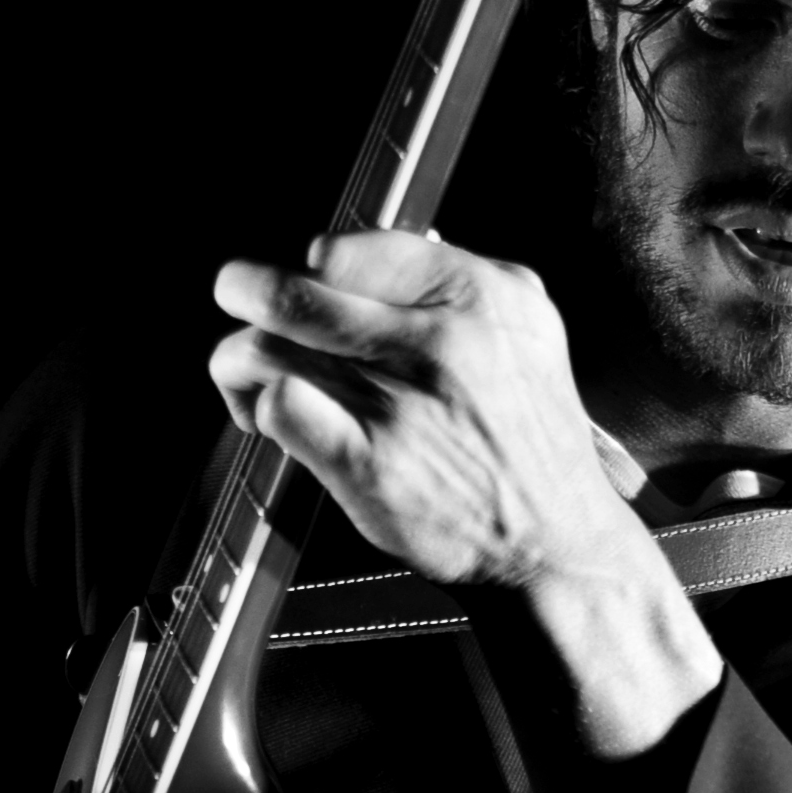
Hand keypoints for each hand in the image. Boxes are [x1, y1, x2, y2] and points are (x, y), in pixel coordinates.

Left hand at [210, 231, 721, 759]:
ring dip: (241, 360)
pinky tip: (273, 422)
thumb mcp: (526, 334)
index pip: (352, 247)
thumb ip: (459, 282)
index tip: (314, 280)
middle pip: (292, 290)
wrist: (554, 545)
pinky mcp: (369, 464)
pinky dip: (259, 409)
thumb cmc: (533, 445)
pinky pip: (278, 406)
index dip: (316, 262)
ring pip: (269, 347)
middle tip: (237, 296)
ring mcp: (401, 403)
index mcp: (480, 295)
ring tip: (248, 375)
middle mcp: (439, 341)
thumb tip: (369, 251)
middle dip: (245, 290)